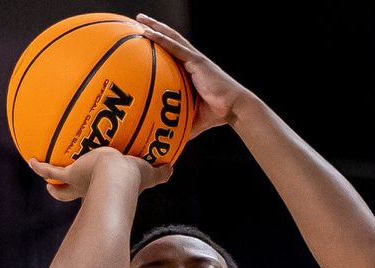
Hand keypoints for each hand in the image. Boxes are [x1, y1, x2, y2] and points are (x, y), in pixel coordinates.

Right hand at [28, 147, 171, 201]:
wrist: (118, 176)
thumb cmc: (135, 178)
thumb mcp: (149, 173)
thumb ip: (161, 173)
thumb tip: (172, 168)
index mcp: (104, 188)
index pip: (96, 193)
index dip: (92, 194)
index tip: (91, 193)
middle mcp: (88, 188)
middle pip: (71, 193)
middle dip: (63, 192)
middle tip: (55, 189)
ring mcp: (78, 181)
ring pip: (60, 183)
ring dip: (50, 179)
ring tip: (38, 170)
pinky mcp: (71, 173)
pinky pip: (51, 170)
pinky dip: (40, 166)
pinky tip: (30, 160)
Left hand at [136, 14, 255, 138]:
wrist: (235, 108)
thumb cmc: (218, 115)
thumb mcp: (193, 119)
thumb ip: (179, 125)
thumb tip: (166, 142)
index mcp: (192, 72)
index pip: (173, 55)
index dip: (160, 45)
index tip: (144, 40)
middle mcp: (193, 62)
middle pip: (171, 41)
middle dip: (155, 29)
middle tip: (139, 21)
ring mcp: (195, 60)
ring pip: (172, 38)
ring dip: (155, 27)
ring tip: (140, 19)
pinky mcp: (197, 61)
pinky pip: (175, 47)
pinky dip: (161, 38)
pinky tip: (147, 31)